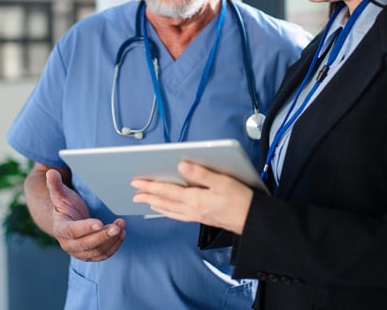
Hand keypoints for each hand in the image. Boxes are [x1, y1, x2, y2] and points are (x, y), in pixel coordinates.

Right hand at [46, 169, 125, 261]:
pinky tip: (122, 234)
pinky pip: (103, 255)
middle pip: (86, 244)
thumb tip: (50, 172)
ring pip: (97, 251)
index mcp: (60, 228)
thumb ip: (55, 185)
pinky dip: (114, 246)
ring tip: (121, 226)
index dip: (85, 227)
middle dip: (102, 236)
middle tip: (117, 226)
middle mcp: (68, 244)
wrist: (67, 221)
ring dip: (111, 240)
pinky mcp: (90, 255)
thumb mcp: (60, 194)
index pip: (72, 231)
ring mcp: (79, 252)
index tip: (99, 222)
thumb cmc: (65, 205)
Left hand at [131, 161, 252, 234]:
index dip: (150, 186)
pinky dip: (168, 212)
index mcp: (195, 199)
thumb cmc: (241, 200)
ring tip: (146, 202)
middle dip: (148, 197)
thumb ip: (200, 173)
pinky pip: (179, 216)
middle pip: (165, 202)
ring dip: (156, 205)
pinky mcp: (202, 218)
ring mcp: (196, 216)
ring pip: (170, 210)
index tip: (136, 182)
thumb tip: (181, 164)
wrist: (253, 221)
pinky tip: (167, 211)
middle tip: (134, 193)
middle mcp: (192, 209)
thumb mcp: (222, 181)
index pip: (167, 191)